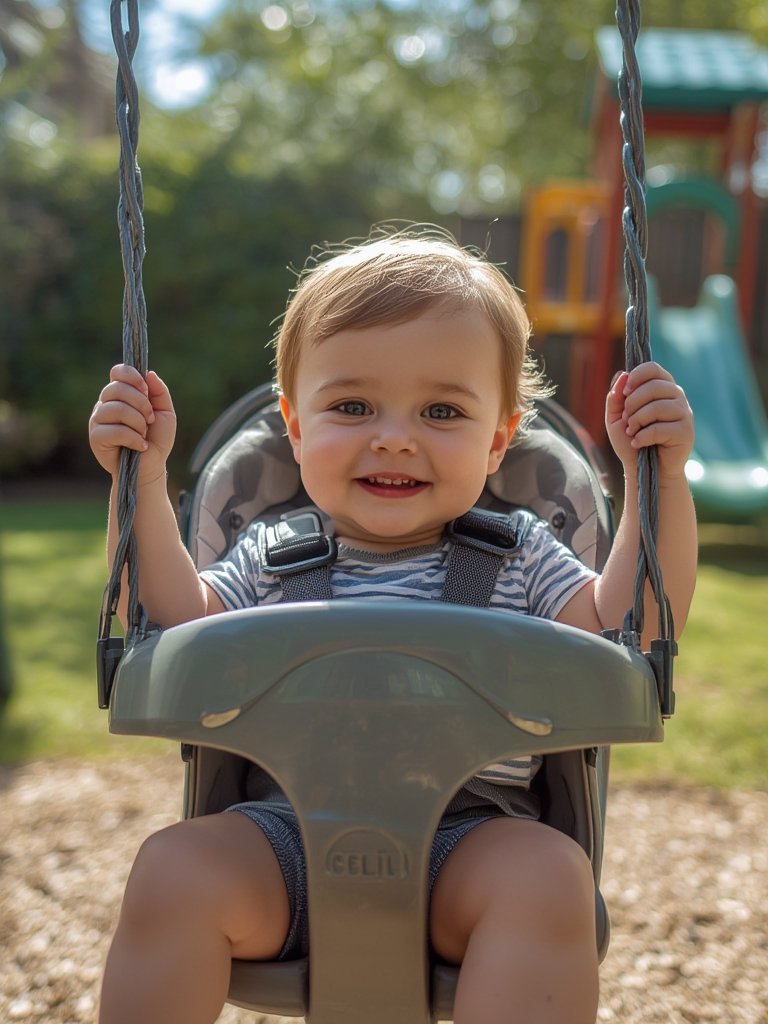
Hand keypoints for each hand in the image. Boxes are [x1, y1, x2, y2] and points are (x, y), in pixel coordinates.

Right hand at [89, 364, 175, 482]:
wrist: (151, 467)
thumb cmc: (156, 439)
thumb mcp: (165, 413)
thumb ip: (159, 392)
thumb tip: (149, 373)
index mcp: (120, 394)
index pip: (118, 372)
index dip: (132, 376)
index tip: (146, 390)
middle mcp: (106, 404)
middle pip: (117, 388)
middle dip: (141, 404)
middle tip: (150, 420)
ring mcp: (98, 419)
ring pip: (117, 409)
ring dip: (138, 423)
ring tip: (144, 435)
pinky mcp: (96, 437)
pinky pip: (114, 430)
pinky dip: (133, 438)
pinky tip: (140, 446)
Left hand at [605, 361, 693, 479]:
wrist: (643, 470)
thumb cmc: (631, 441)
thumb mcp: (616, 418)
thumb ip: (616, 397)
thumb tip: (623, 374)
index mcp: (661, 388)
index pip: (652, 368)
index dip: (636, 377)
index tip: (624, 394)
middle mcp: (676, 396)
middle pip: (653, 386)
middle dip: (632, 404)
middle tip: (627, 421)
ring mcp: (684, 413)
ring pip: (657, 407)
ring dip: (637, 421)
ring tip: (632, 432)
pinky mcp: (686, 432)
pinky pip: (660, 428)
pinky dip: (643, 437)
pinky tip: (638, 443)